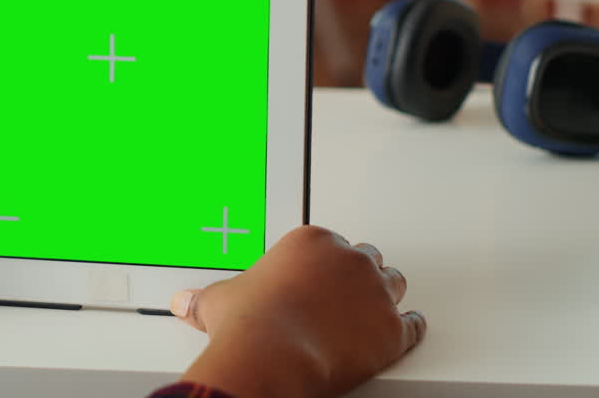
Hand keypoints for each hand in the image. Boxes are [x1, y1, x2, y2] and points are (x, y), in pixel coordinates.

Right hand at [171, 226, 425, 397]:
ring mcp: (375, 294)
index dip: (325, 262)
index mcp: (310, 242)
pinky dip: (409, 328)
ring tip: (376, 307)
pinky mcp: (393, 330)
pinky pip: (414, 324)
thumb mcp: (220, 301)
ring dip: (385, 295)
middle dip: (357, 274)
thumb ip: (206, 298)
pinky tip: (405, 329)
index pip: (330, 243)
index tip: (318, 276)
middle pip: (366, 258)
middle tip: (345, 292)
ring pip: (393, 284)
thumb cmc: (249, 323)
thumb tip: (184, 303)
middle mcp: (348, 260)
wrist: (270, 357)